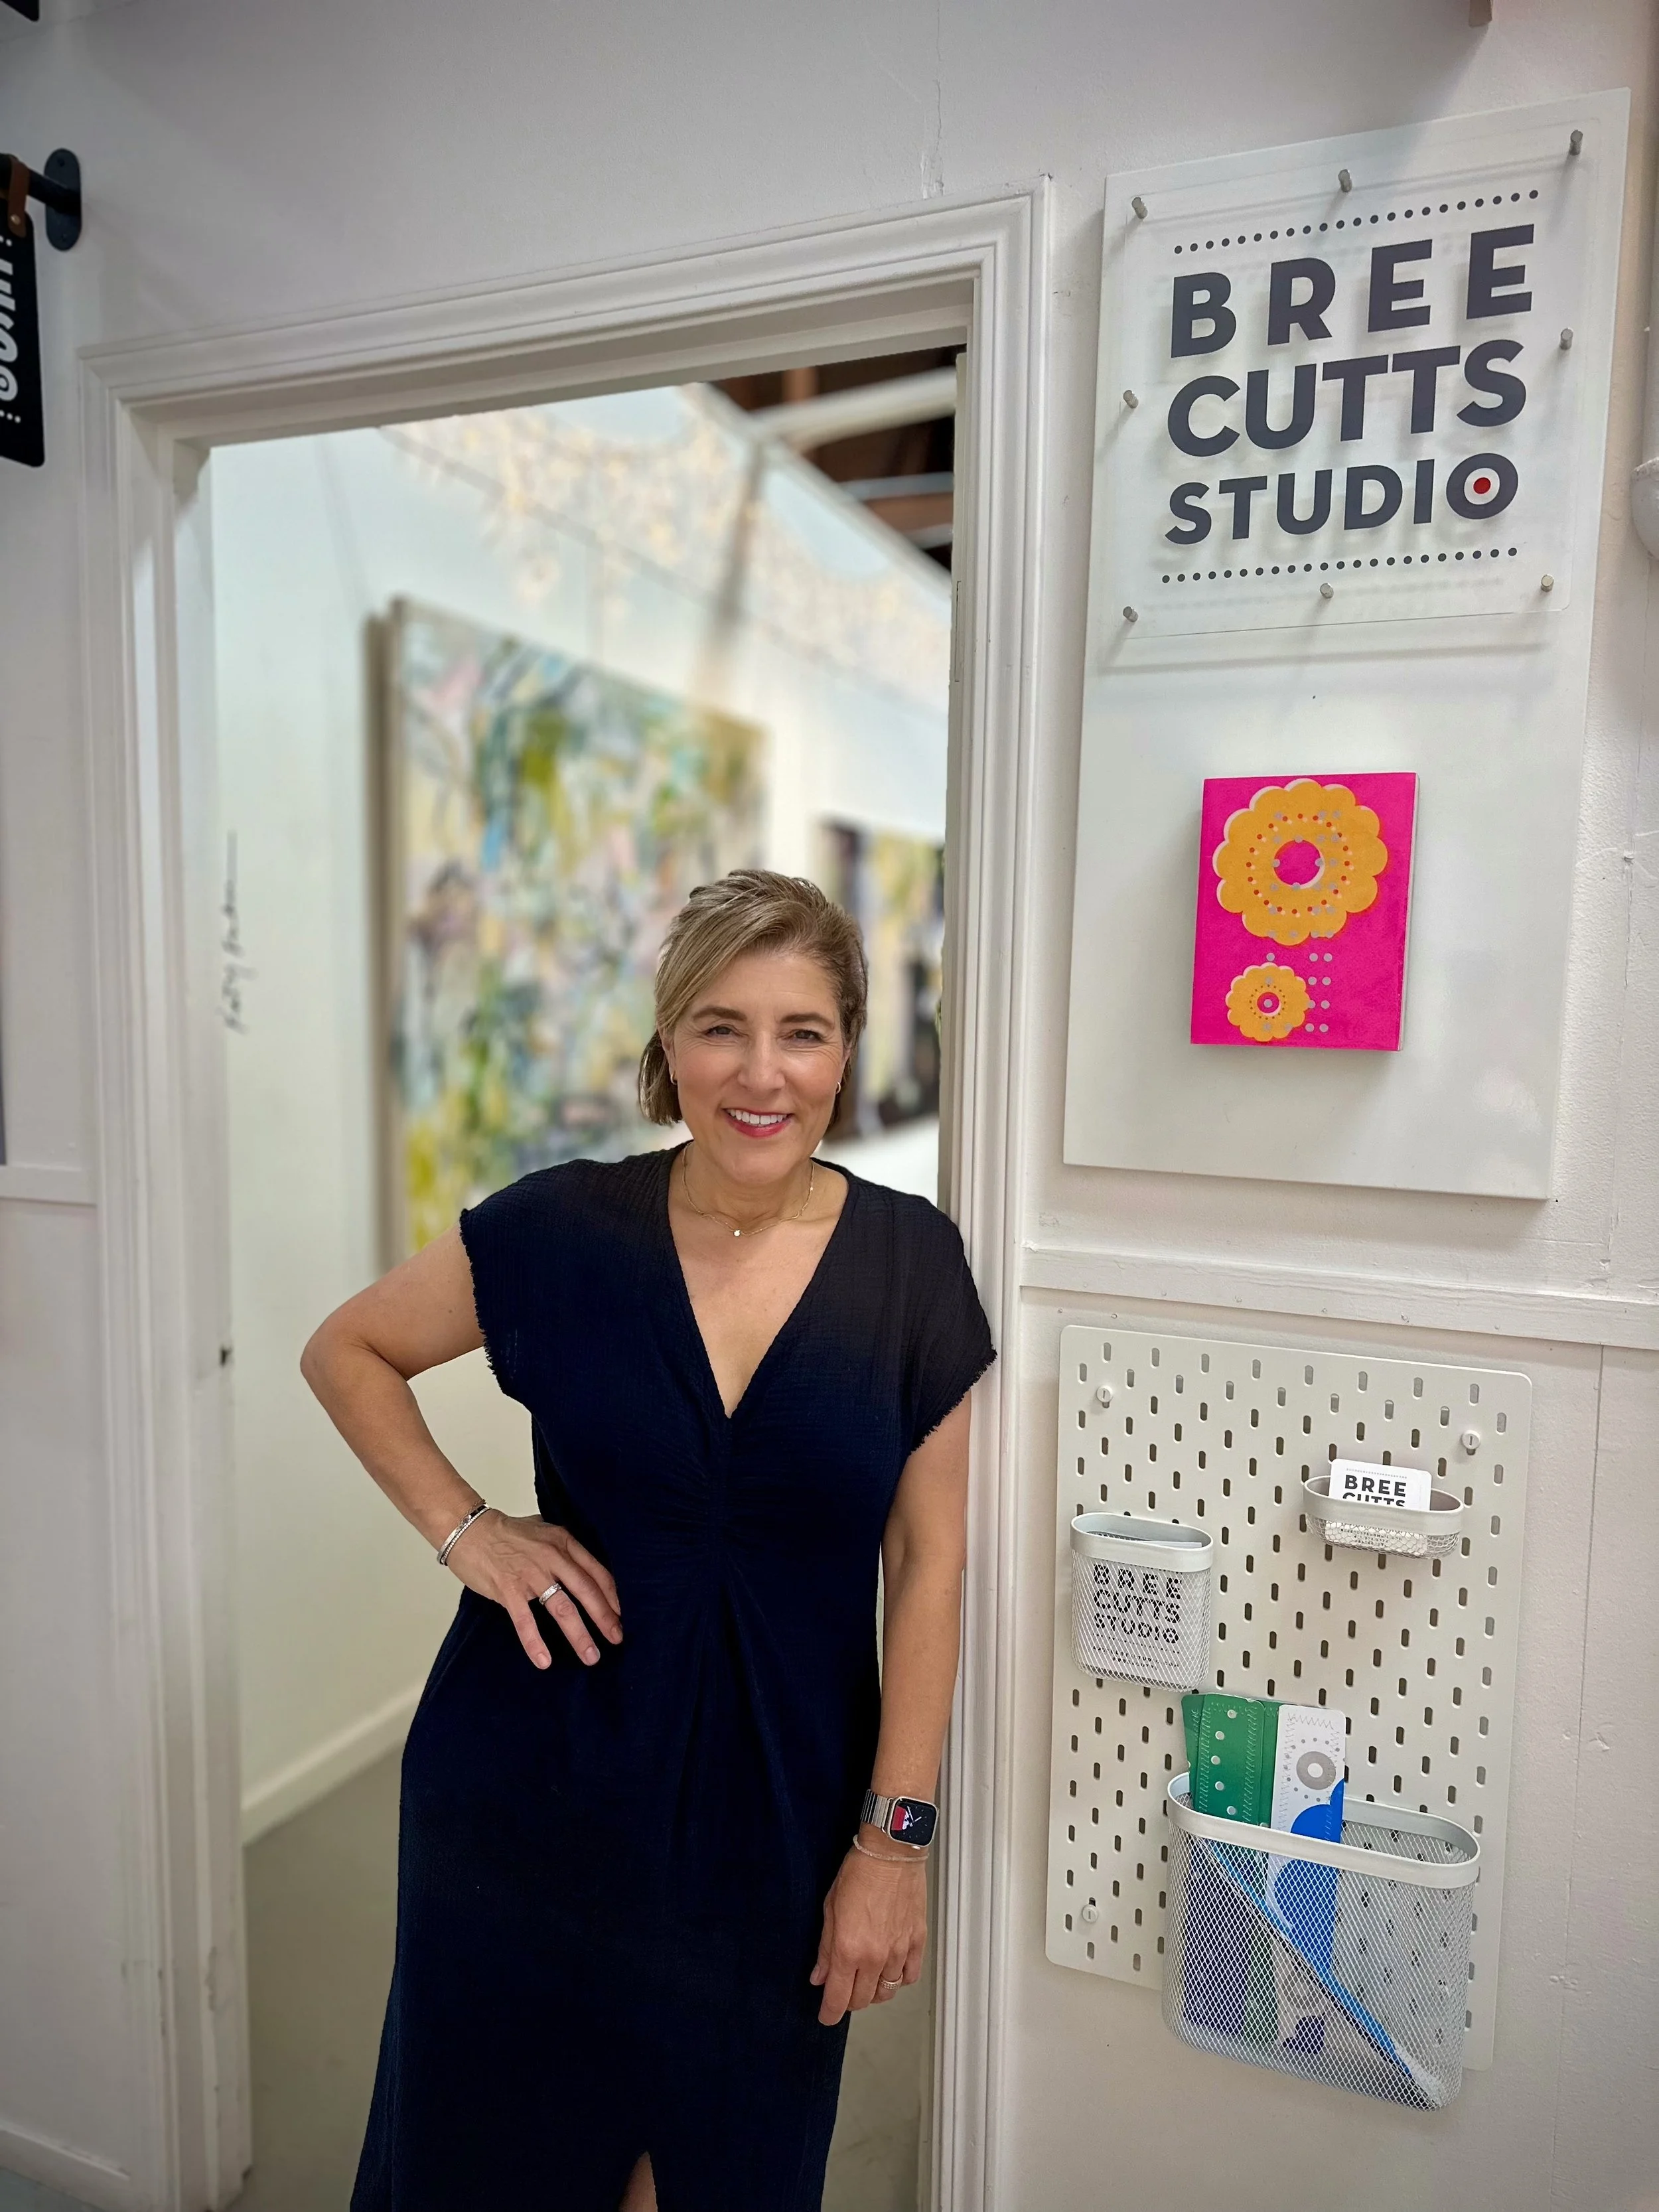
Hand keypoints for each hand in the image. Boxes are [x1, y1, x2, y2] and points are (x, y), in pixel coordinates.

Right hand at [445, 1510, 621, 1669]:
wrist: (469, 1529)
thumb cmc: (507, 1533)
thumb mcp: (543, 1530)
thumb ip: (564, 1547)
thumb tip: (585, 1567)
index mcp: (563, 1542)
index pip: (596, 1572)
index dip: (613, 1596)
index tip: (624, 1616)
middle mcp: (552, 1557)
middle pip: (587, 1591)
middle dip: (605, 1618)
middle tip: (618, 1639)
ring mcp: (531, 1574)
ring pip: (563, 1608)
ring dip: (579, 1635)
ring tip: (591, 1656)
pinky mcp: (508, 1589)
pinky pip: (525, 1620)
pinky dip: (535, 1642)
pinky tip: (544, 1661)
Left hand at [809, 1840, 926, 2023]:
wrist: (891, 1853)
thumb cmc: (858, 1873)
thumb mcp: (830, 1909)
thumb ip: (825, 1949)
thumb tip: (819, 1977)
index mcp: (849, 1950)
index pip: (838, 1999)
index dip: (830, 2013)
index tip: (826, 2016)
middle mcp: (875, 1957)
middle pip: (862, 2000)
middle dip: (849, 2001)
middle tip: (843, 1990)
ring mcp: (899, 1951)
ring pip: (887, 1992)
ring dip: (873, 1992)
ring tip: (866, 1979)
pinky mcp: (917, 1942)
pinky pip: (909, 1977)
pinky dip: (898, 1980)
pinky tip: (890, 1969)